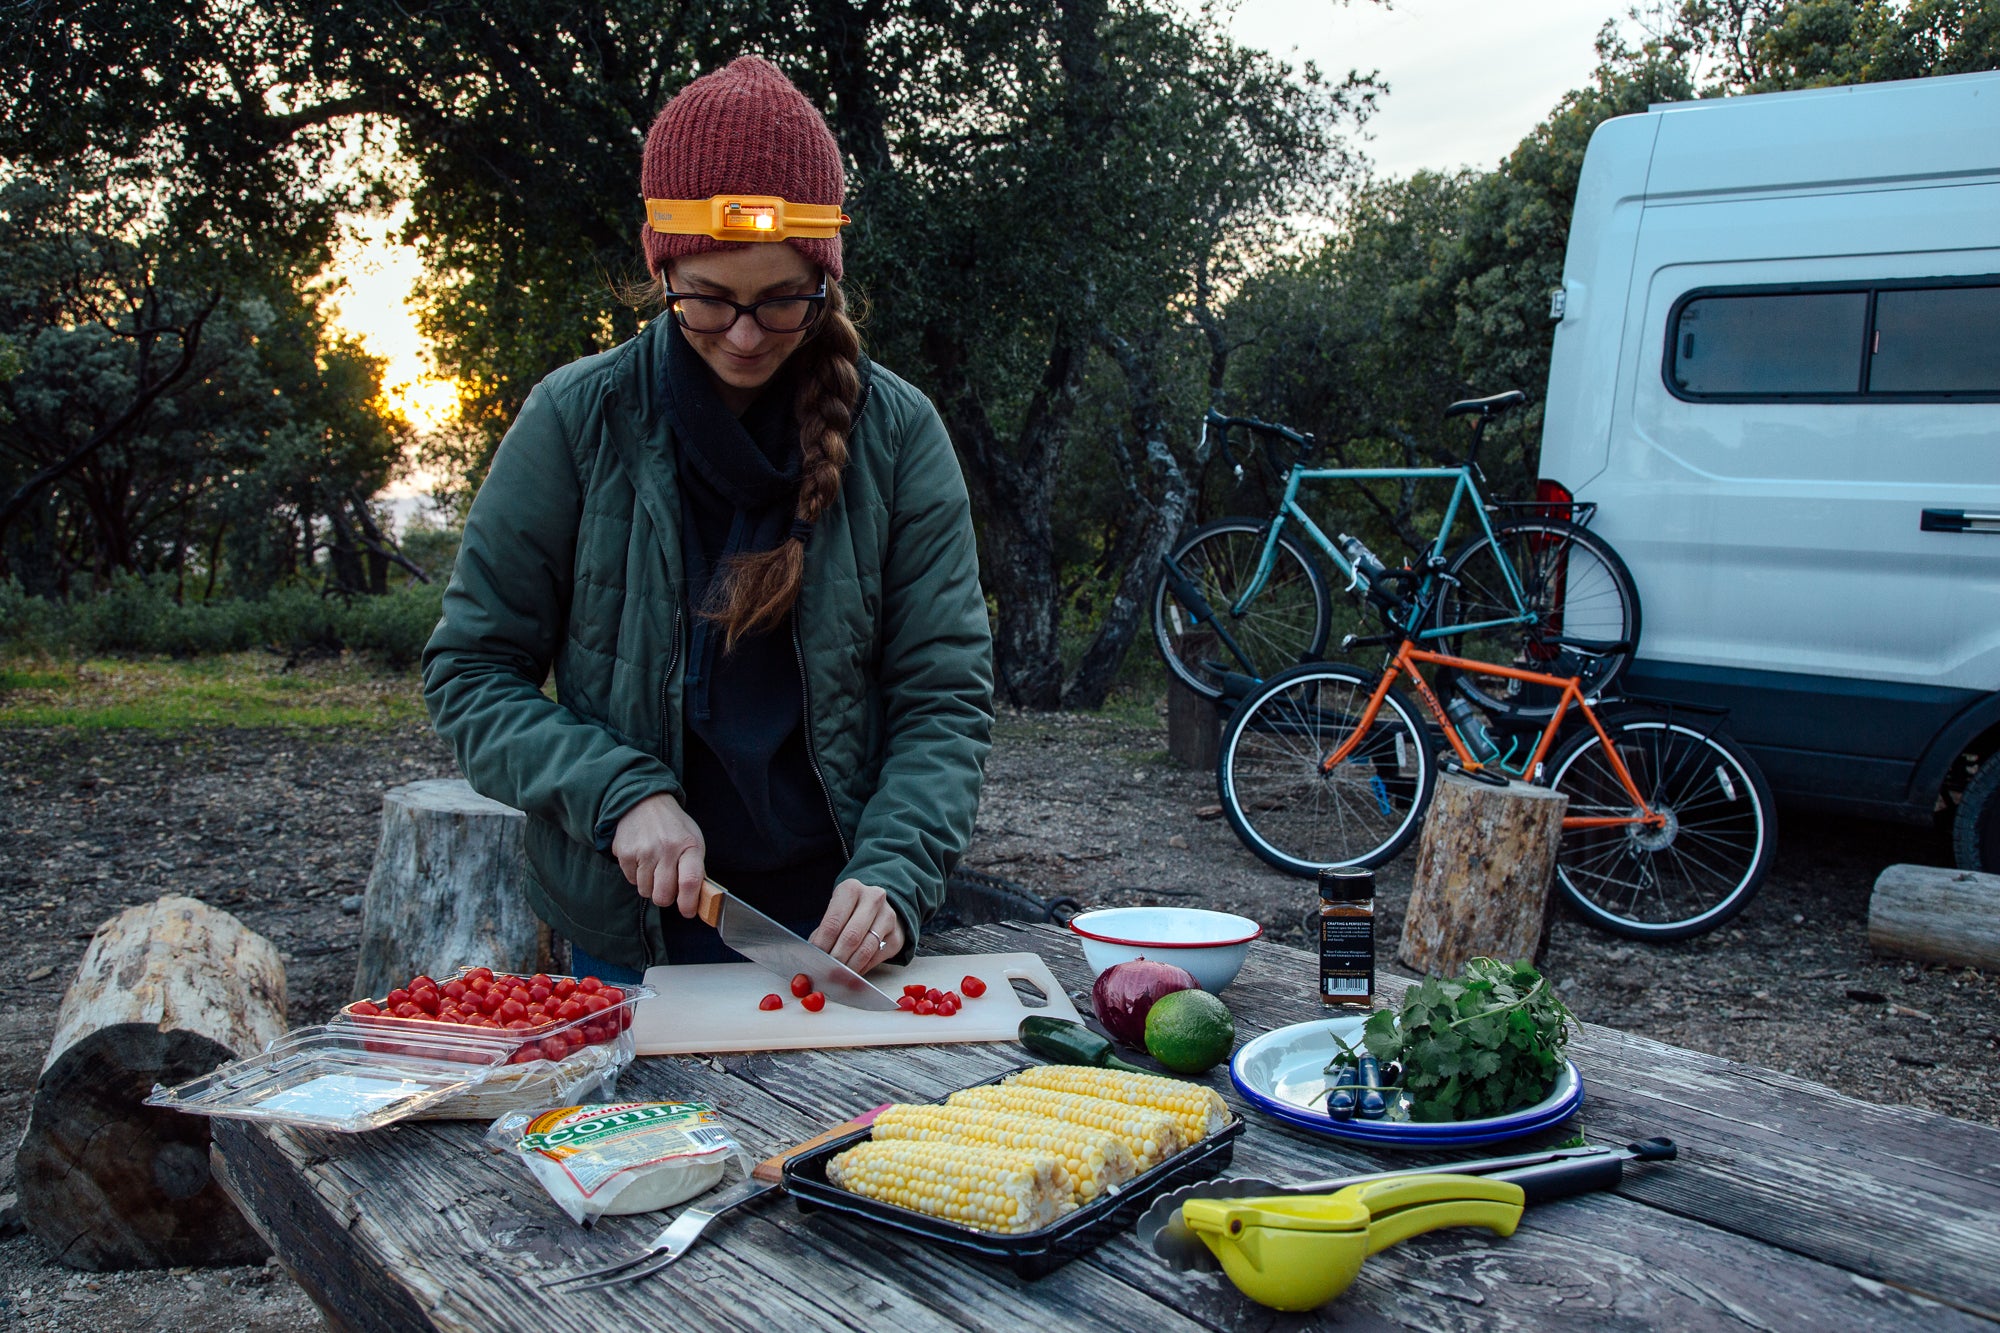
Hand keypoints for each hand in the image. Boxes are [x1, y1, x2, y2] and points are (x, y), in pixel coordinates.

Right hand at [610, 793, 706, 915]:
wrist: (645, 802)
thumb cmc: (673, 827)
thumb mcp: (693, 841)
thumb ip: (695, 869)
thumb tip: (700, 900)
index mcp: (689, 845)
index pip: (690, 882)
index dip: (689, 903)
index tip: (688, 911)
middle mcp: (666, 848)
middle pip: (663, 895)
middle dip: (666, 898)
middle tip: (668, 887)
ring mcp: (644, 851)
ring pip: (646, 891)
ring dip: (651, 886)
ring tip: (654, 867)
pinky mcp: (625, 853)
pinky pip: (631, 880)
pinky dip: (637, 876)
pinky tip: (642, 859)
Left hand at [809, 879, 904, 974]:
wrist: (880, 909)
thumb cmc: (849, 913)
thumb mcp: (835, 912)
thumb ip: (823, 933)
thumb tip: (813, 958)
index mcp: (851, 889)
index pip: (833, 922)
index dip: (822, 944)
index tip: (815, 960)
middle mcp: (873, 899)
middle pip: (851, 936)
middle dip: (836, 958)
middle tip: (825, 972)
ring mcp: (888, 917)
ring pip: (866, 949)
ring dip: (849, 967)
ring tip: (837, 976)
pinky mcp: (896, 936)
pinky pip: (876, 958)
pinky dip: (861, 969)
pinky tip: (851, 973)